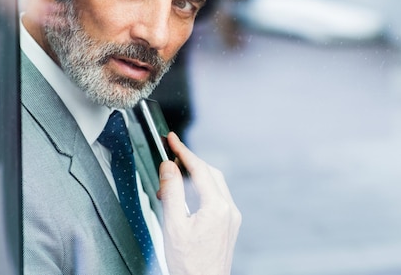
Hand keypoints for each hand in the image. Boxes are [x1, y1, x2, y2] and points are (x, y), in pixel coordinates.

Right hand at [157, 132, 240, 274]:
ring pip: (215, 184)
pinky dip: (201, 190)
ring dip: (195, 176)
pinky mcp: (230, 224)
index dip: (183, 151)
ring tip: (171, 181)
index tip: (171, 139)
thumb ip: (171, 192)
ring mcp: (232, 217)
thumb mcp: (173, 225)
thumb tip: (169, 167)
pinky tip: (185, 197)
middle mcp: (229, 210)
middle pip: (210, 173)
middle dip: (190, 162)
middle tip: (171, 156)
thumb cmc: (188, 264)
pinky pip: (217, 197)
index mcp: (217, 207)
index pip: (200, 169)